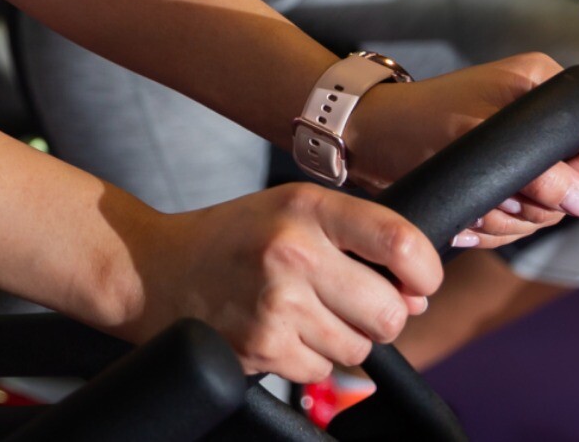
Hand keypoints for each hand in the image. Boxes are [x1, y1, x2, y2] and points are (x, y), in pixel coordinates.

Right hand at [120, 181, 439, 383]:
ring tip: (302, 313)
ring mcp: (277, 304)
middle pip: (390, 313)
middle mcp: (294, 252)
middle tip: (349, 303)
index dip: (425, 271)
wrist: (153, 270)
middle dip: (380, 317)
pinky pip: (321, 370)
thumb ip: (355, 236)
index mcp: (308, 208)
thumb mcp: (290, 209)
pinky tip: (279, 331)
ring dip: (341, 340)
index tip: (419, 281)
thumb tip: (417, 293)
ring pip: (359, 349)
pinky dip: (308, 359)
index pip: (401, 242)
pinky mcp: (263, 347)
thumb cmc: (231, 238)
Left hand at [342, 54, 578, 246]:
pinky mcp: (505, 177)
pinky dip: (494, 227)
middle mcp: (541, 116)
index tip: (551, 190)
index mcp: (543, 86)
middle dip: (534, 205)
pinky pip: (522, 217)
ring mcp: (524, 150)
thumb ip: (535, 171)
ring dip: (509, 222)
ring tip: (471, 214)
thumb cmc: (413, 122)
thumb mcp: (475, 141)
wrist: (369, 139)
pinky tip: (465, 224)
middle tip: (495, 204)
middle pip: (578, 180)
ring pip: (549, 207)